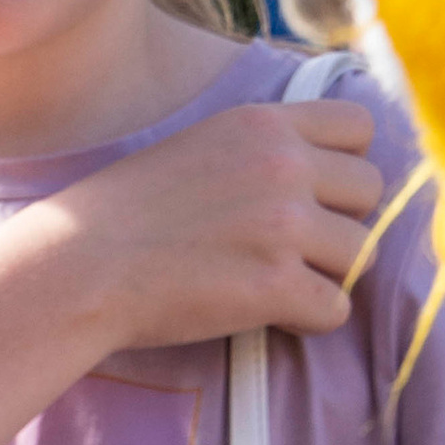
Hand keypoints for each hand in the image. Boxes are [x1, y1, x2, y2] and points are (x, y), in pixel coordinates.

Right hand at [53, 99, 381, 353]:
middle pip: (369, 192)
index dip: (344, 166)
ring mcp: (283, 225)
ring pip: (359, 254)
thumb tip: (306, 176)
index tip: (314, 196)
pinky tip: (269, 317)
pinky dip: (308, 320)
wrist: (75, 268)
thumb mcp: (195, 147)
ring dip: (324, 275)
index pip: (359, 126)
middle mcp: (283, 165)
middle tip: (291, 250)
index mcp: (263, 124)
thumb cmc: (119, 218)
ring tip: (273, 286)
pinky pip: (334, 310)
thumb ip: (256, 150)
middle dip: (339, 224)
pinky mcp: (274, 285)